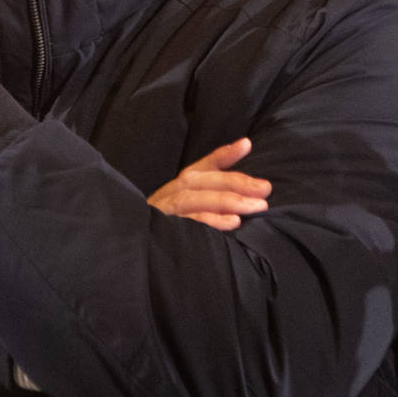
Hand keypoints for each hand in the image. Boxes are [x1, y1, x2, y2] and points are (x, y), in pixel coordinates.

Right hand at [147, 138, 270, 229]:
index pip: (202, 167)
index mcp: (178, 187)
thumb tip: (245, 148)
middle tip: (264, 189)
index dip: (223, 155)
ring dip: (225, 202)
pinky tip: (231, 223)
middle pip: (199, 182)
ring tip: (254, 207)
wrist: (132, 251)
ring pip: (192, 200)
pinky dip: (209, 222)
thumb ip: (217, 185)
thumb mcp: (193, 204)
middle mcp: (169, 195)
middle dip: (234, 183)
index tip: (246, 145)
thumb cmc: (172, 226)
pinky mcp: (160, 231)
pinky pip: (185, 225)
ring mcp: (163, 212)